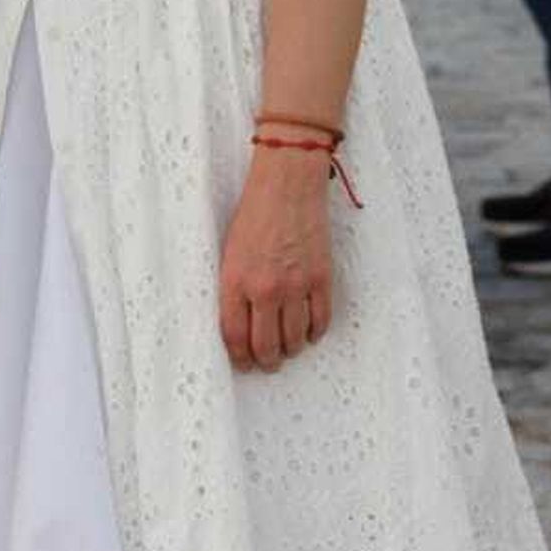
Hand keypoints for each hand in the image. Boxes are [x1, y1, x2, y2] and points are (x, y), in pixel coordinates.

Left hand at [218, 146, 333, 371]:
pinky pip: (320, 321)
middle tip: (267, 363)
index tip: (243, 363)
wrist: (288, 186)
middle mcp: (265, 289)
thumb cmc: (255, 213)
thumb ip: (233, 287)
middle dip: (265, 361)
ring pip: (294, 339)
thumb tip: (239, 321)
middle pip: (265, 346)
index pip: (234, 335)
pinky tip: (309, 332)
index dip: (239, 357)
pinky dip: (315, 333)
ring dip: (290, 350)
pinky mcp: (321, 279)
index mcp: (235, 281)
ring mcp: (295, 286)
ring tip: (287, 349)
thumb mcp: (229, 251)